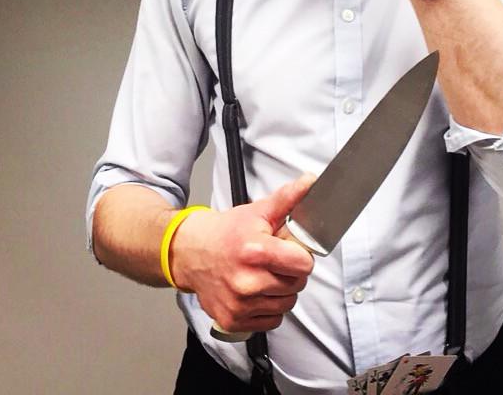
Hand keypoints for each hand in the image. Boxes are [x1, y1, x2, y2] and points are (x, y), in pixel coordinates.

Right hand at [169, 174, 315, 332]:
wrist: (191, 252)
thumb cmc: (228, 232)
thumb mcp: (258, 211)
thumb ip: (288, 198)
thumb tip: (311, 181)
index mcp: (256, 251)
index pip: (303, 265)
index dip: (301, 256)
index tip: (292, 251)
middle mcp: (247, 281)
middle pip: (296, 285)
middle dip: (292, 273)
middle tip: (276, 262)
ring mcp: (239, 304)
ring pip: (286, 305)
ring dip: (281, 292)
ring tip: (266, 276)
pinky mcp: (232, 321)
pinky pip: (270, 321)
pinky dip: (268, 309)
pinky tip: (257, 292)